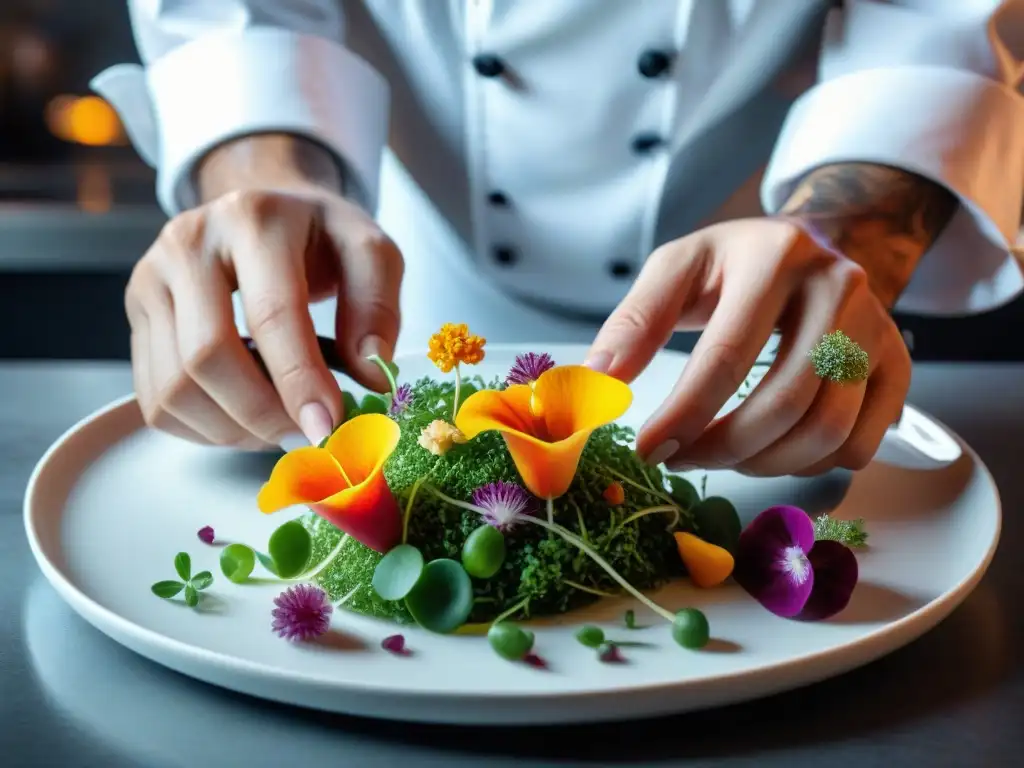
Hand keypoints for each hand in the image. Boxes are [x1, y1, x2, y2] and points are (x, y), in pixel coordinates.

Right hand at [125, 188, 402, 448]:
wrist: (262, 209)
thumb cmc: (320, 238)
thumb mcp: (369, 251)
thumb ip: (377, 308)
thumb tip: (372, 375)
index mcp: (254, 219)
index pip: (271, 314)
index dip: (299, 380)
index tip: (326, 427)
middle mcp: (189, 242)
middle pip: (207, 356)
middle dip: (262, 414)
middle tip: (306, 435)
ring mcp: (151, 278)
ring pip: (174, 386)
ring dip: (233, 429)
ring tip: (280, 426)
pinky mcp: (134, 313)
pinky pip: (155, 398)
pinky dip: (203, 429)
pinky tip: (245, 420)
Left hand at [586, 216, 910, 475]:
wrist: (814, 245)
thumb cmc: (734, 264)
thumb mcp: (676, 268)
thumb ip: (634, 321)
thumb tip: (597, 382)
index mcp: (776, 257)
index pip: (726, 356)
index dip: (684, 416)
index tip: (650, 450)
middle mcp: (839, 288)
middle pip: (785, 403)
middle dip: (724, 449)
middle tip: (681, 460)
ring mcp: (878, 328)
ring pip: (828, 431)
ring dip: (765, 464)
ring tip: (723, 456)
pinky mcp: (898, 364)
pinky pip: (861, 442)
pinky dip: (813, 464)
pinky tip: (774, 449)